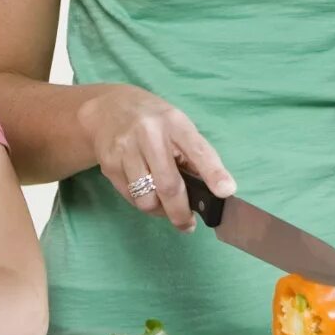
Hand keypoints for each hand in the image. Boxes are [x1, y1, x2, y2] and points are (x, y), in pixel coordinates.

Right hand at [76, 84, 233, 229]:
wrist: (109, 109)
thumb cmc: (154, 121)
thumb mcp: (178, 126)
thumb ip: (193, 154)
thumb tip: (211, 190)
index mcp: (175, 123)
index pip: (198, 150)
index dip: (213, 172)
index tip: (226, 191)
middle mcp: (150, 134)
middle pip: (169, 186)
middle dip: (181, 213)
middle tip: (188, 225)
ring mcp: (126, 149)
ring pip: (147, 199)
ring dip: (160, 211)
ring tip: (165, 205)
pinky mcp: (109, 165)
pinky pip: (131, 198)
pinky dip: (143, 203)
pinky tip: (147, 193)